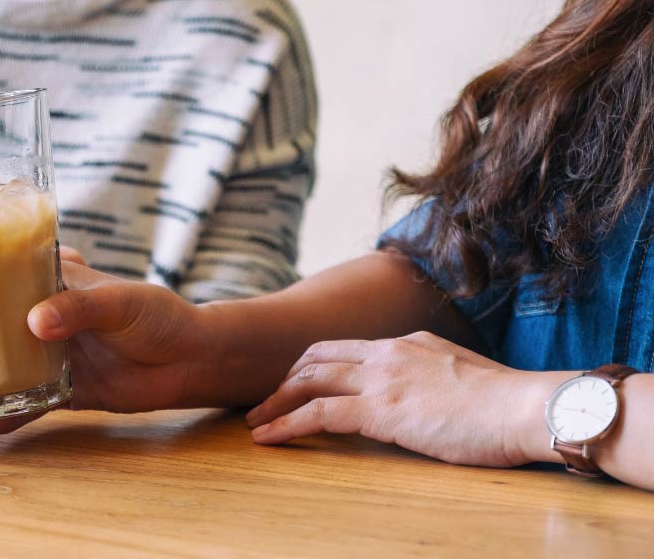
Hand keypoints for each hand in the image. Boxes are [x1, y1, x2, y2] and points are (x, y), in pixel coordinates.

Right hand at [0, 259, 215, 433]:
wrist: (194, 361)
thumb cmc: (161, 316)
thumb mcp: (121, 300)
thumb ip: (79, 308)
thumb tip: (36, 322)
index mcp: (58, 286)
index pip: (5, 276)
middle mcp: (49, 320)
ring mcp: (56, 357)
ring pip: (4, 365)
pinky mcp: (69, 391)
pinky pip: (31, 404)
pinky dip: (10, 416)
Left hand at [246, 331, 540, 466]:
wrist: (527, 407)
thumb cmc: (509, 403)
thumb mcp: (463, 375)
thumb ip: (434, 376)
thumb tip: (426, 392)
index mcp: (407, 343)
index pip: (346, 347)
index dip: (314, 364)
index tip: (296, 381)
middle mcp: (387, 353)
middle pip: (317, 358)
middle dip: (286, 379)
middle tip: (266, 400)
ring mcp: (382, 379)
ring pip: (309, 382)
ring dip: (275, 402)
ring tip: (254, 421)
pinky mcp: (381, 410)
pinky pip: (318, 413)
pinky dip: (287, 424)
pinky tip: (269, 438)